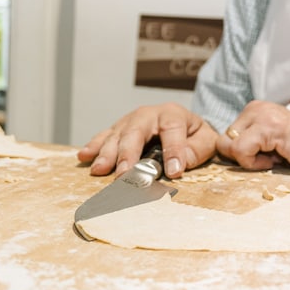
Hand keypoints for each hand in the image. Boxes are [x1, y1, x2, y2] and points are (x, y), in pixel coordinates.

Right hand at [77, 103, 217, 177]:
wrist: (182, 122)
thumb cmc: (194, 135)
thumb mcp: (206, 140)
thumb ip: (197, 151)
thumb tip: (178, 166)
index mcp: (173, 114)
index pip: (173, 131)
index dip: (174, 151)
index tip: (174, 173)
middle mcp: (148, 115)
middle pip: (136, 131)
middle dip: (129, 154)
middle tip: (124, 175)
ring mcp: (130, 121)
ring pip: (116, 135)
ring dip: (107, 153)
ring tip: (100, 170)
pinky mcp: (118, 129)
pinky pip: (103, 136)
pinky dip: (93, 146)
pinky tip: (83, 157)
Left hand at [215, 100, 289, 177]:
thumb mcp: (275, 145)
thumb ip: (252, 144)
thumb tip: (225, 155)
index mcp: (256, 111)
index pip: (226, 137)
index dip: (242, 156)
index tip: (269, 157)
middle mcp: (255, 108)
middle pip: (222, 142)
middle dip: (243, 157)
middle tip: (273, 158)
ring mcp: (261, 115)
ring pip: (227, 146)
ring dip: (250, 160)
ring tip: (278, 157)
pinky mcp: (268, 127)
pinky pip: (240, 151)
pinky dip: (255, 163)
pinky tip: (279, 159)